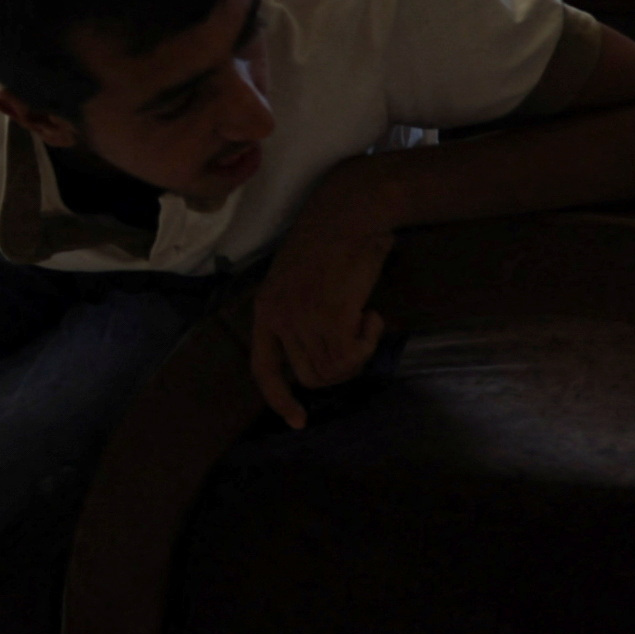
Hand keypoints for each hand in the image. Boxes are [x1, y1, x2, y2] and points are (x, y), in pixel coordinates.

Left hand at [248, 201, 394, 426]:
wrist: (348, 212)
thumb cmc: (333, 240)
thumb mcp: (300, 279)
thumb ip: (302, 314)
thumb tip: (327, 356)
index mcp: (266, 308)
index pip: (263, 369)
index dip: (279, 398)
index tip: (297, 420)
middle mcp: (278, 317)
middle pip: (311, 376)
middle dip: (340, 368)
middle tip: (358, 338)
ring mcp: (301, 318)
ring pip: (335, 370)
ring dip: (358, 353)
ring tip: (365, 318)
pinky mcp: (328, 316)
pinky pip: (353, 356)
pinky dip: (369, 341)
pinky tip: (372, 313)